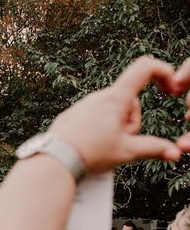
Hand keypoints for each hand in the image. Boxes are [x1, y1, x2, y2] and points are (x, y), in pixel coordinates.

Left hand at [47, 56, 186, 173]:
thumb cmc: (90, 154)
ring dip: (115, 126)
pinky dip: (98, 129)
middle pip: (128, 101)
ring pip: (110, 110)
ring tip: (103, 146)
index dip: (163, 72)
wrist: (54, 160)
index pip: (144, 68)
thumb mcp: (126, 152)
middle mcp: (98, 97)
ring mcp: (82, 105)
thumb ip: (153, 149)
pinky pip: (93, 117)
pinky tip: (89, 146)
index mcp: (115, 99)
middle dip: (131, 121)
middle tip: (121, 142)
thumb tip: (175, 153)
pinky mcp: (71, 116)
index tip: (170, 89)